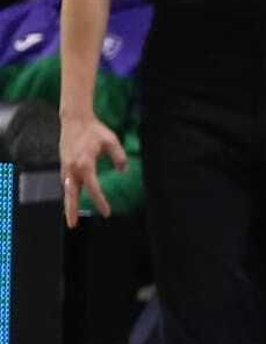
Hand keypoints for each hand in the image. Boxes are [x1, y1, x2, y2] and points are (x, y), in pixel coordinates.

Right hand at [59, 110, 126, 226]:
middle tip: (72, 225)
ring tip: (71, 217)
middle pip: (71, 194)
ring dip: (69, 203)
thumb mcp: (111, 140)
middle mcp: (72, 168)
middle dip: (71, 210)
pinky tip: (73, 199)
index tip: (106, 212)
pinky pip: (66, 182)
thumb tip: (124, 170)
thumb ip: (119, 156)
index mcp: (85, 164)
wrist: (74, 119)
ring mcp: (65, 167)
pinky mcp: (63, 164)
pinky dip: (69, 192)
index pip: (93, 188)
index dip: (100, 201)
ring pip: (67, 189)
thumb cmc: (93, 129)